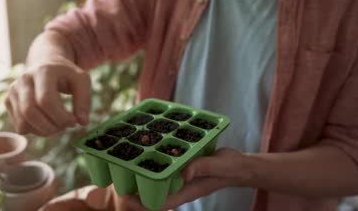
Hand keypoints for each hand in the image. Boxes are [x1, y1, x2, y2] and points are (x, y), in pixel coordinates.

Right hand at [5, 55, 90, 135]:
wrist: (45, 62)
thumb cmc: (65, 74)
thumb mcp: (81, 80)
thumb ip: (84, 100)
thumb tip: (82, 123)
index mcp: (43, 71)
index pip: (45, 100)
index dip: (60, 116)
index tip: (73, 121)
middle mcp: (24, 79)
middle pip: (30, 112)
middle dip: (50, 126)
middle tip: (64, 127)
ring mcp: (13, 89)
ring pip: (23, 122)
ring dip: (43, 131)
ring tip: (57, 126)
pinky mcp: (8, 100)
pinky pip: (19, 126)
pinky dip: (35, 131)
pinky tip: (46, 123)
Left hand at [121, 148, 253, 209]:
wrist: (240, 165)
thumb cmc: (230, 167)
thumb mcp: (217, 164)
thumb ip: (201, 166)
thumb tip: (184, 172)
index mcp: (187, 190)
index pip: (160, 202)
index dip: (141, 203)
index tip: (124, 198)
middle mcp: (181, 186)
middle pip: (154, 193)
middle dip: (136, 189)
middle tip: (118, 177)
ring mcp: (182, 178)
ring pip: (158, 181)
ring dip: (144, 176)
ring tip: (126, 164)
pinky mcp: (184, 168)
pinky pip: (166, 169)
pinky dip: (156, 164)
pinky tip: (148, 153)